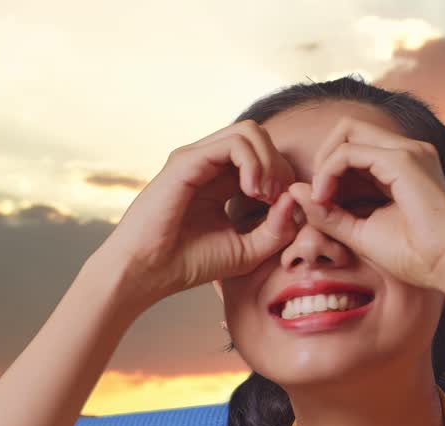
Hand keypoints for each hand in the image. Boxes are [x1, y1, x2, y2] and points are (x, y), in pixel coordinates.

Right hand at [96, 119, 303, 305]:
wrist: (147, 272)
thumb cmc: (191, 263)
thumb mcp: (249, 250)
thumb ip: (278, 228)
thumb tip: (296, 197)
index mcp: (222, 180)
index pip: (266, 157)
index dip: (285, 178)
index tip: (286, 210)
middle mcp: (209, 164)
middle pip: (261, 138)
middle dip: (280, 166)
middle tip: (278, 200)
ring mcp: (197, 158)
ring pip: (250, 132)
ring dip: (269, 161)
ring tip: (265, 194)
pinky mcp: (187, 160)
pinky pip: (234, 143)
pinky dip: (254, 163)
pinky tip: (254, 190)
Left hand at [284, 117, 444, 290]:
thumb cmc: (416, 256)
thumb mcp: (361, 232)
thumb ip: (329, 212)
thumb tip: (294, 190)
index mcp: (403, 166)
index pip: (354, 147)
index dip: (328, 169)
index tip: (320, 203)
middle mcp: (408, 151)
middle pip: (348, 129)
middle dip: (323, 156)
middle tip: (315, 193)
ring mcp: (407, 150)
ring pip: (347, 131)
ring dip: (324, 161)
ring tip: (320, 196)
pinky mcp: (402, 159)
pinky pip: (349, 150)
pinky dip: (329, 170)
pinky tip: (325, 196)